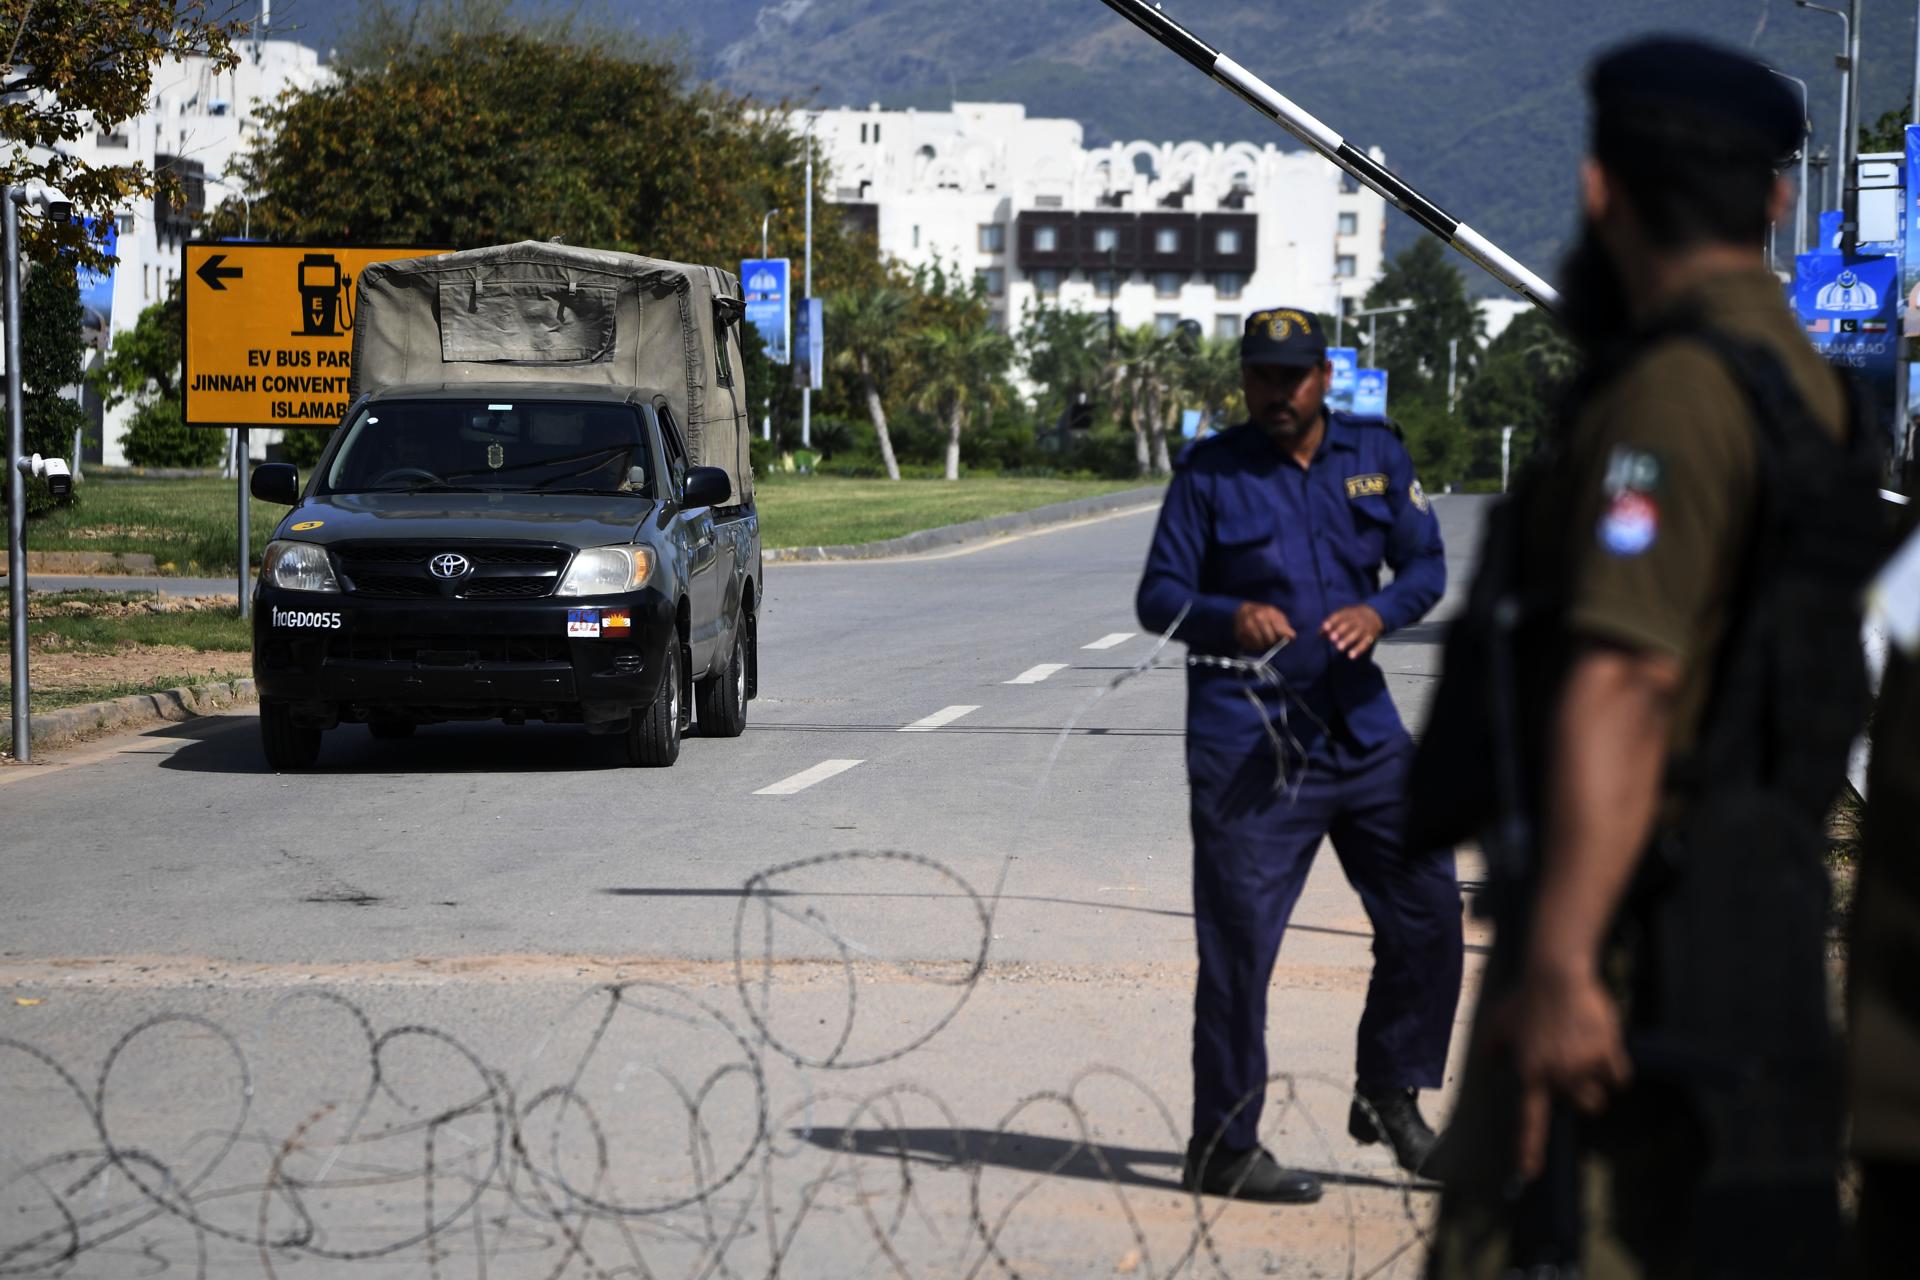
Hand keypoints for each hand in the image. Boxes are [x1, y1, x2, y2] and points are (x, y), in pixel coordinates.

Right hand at [1233, 601, 1295, 652]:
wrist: (1244, 610)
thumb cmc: (1264, 615)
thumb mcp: (1276, 616)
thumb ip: (1284, 627)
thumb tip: (1292, 637)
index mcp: (1269, 613)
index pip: (1279, 631)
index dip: (1282, 638)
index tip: (1281, 637)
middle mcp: (1257, 618)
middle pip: (1270, 639)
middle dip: (1271, 642)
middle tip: (1270, 639)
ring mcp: (1247, 625)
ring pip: (1259, 644)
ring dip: (1262, 645)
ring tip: (1262, 640)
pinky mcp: (1239, 633)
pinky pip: (1250, 646)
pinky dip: (1253, 646)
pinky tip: (1254, 641)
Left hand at [1321, 605, 1384, 657]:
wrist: (1375, 615)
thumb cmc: (1352, 618)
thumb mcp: (1343, 616)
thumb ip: (1331, 624)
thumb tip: (1319, 633)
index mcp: (1348, 613)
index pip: (1339, 616)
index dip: (1332, 621)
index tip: (1325, 627)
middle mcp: (1357, 620)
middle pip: (1348, 625)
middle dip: (1340, 631)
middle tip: (1332, 638)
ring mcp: (1364, 628)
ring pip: (1356, 634)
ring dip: (1347, 641)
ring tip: (1339, 648)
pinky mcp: (1370, 637)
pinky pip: (1365, 644)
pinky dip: (1358, 650)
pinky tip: (1351, 656)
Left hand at [1485, 962, 1632, 1180]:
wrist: (1556, 975)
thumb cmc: (1526, 998)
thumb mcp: (1498, 1022)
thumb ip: (1492, 1047)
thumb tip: (1488, 1060)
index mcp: (1531, 1073)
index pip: (1531, 1120)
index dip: (1530, 1149)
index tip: (1529, 1174)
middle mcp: (1559, 1076)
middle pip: (1582, 1108)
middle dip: (1581, 1094)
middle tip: (1573, 1067)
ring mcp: (1585, 1066)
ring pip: (1600, 1096)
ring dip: (1597, 1083)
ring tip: (1586, 1053)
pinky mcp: (1609, 1053)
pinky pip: (1620, 1077)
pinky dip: (1615, 1067)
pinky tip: (1602, 1044)